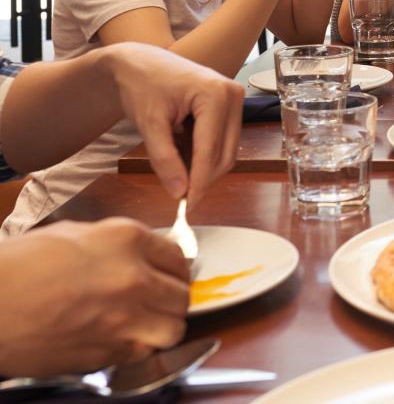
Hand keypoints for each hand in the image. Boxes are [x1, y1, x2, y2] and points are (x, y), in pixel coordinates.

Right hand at [0, 218, 188, 376]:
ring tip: (148, 320)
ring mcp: (124, 319)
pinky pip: (143, 352)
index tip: (170, 274)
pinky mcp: (107, 352)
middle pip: (182, 294)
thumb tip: (138, 253)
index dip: (175, 268)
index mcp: (126, 240)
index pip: (179, 257)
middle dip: (172, 296)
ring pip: (174, 327)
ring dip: (164, 324)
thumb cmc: (18, 266)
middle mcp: (134, 279)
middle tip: (159, 298)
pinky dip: (139, 346)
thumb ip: (115, 243)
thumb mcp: (73, 234)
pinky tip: (121, 336)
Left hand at [99, 43, 243, 202]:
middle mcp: (233, 95)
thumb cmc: (141, 85)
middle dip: (204, 178)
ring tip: (177, 172)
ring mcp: (235, 99)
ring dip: (204, 167)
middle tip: (181, 197)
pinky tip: (183, 154)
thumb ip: (164, 158)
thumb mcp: (149, 124)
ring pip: (228, 150)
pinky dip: (204, 155)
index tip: (187, 206)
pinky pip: (223, 141)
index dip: (199, 181)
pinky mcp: (231, 106)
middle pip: (225, 153)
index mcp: (216, 94)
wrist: (140, 62)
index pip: (211, 149)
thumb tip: (179, 192)